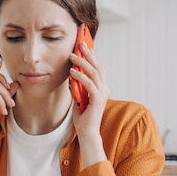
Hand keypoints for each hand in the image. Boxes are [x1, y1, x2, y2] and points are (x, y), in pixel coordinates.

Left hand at [69, 42, 109, 164]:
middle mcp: (104, 88)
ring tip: (72, 56)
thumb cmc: (82, 116)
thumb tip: (72, 73)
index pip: (98, 67)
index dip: (91, 56)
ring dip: (82, 63)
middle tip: (80, 43)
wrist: (86, 132)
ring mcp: (102, 93)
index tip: (83, 45)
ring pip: (94, 72)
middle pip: (98, 66)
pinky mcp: (98, 99)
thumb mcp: (78, 96)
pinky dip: (80, 76)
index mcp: (101, 87)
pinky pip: (89, 83)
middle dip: (88, 54)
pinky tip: (72, 72)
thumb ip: (78, 85)